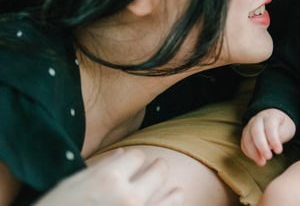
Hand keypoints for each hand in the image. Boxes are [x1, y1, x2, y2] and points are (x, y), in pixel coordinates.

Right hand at [35, 149, 182, 205]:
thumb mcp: (71, 185)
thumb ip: (102, 167)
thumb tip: (123, 153)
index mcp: (110, 179)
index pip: (138, 156)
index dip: (134, 158)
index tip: (134, 161)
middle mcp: (130, 197)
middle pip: (159, 172)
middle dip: (158, 168)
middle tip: (159, 166)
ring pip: (174, 198)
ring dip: (173, 193)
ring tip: (176, 190)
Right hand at [241, 108, 295, 165]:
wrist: (275, 120)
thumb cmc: (283, 126)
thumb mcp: (286, 129)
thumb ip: (279, 136)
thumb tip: (268, 147)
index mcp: (270, 116)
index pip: (270, 127)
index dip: (274, 140)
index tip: (279, 151)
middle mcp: (257, 119)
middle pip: (256, 131)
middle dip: (261, 147)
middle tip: (268, 157)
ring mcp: (249, 126)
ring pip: (247, 138)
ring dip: (253, 152)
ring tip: (262, 162)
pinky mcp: (245, 134)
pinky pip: (244, 144)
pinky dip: (249, 153)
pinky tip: (257, 159)